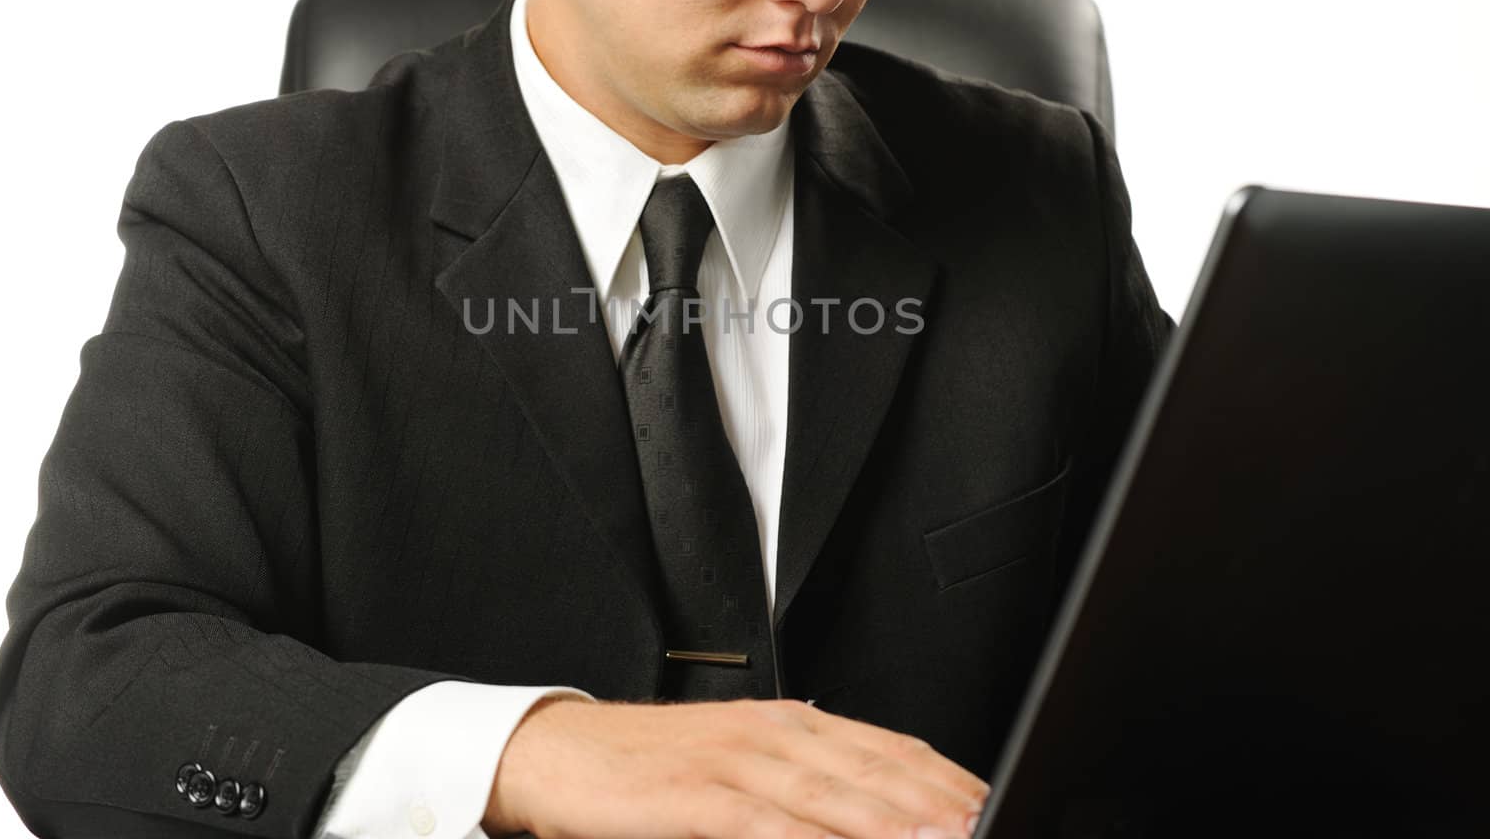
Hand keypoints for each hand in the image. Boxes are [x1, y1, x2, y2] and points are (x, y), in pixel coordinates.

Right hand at [482, 696, 988, 838]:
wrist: (556, 753)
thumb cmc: (651, 769)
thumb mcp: (737, 767)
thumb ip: (803, 787)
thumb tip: (871, 816)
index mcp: (789, 723)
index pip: (889, 750)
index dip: (947, 781)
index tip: (995, 808)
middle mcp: (770, 733)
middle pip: (875, 771)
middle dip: (939, 807)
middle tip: (989, 828)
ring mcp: (731, 761)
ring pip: (831, 795)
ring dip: (890, 824)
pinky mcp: (691, 795)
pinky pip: (760, 822)